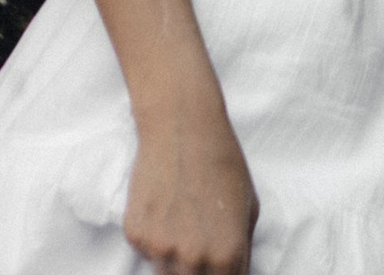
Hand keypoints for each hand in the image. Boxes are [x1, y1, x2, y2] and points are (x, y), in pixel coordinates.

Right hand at [123, 94, 257, 274]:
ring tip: (183, 226)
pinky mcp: (135, 235)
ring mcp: (160, 249)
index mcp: (226, 255)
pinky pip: (147, 252)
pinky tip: (164, 207)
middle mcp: (192, 259)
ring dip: (175, 264)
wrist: (181, 124)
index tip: (220, 267)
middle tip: (200, 245)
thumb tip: (234, 272)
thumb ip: (242, 250)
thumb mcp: (248, 207)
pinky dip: (154, 239)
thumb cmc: (221, 160)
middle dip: (200, 274)